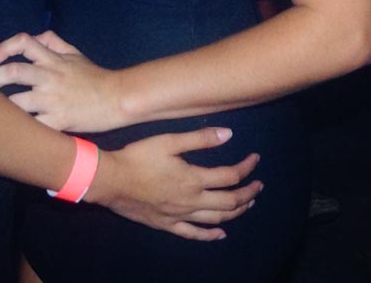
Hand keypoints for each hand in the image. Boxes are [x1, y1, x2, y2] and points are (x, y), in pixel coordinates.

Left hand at [0, 30, 122, 132]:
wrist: (116, 98)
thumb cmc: (94, 76)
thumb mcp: (74, 53)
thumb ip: (53, 42)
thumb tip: (34, 38)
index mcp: (52, 59)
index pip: (23, 42)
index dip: (3, 48)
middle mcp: (49, 77)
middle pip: (12, 73)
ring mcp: (52, 100)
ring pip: (17, 102)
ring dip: (2, 107)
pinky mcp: (58, 122)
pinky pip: (33, 127)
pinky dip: (22, 129)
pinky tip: (16, 131)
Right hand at [92, 128, 262, 240]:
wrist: (112, 181)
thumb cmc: (139, 157)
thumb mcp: (169, 141)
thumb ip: (199, 139)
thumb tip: (229, 134)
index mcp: (194, 179)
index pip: (230, 176)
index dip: (246, 168)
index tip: (255, 159)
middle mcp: (192, 201)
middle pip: (229, 202)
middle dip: (248, 193)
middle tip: (258, 185)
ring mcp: (181, 216)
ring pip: (216, 219)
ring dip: (236, 212)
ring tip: (247, 204)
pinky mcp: (168, 224)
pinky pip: (194, 234)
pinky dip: (210, 235)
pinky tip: (220, 234)